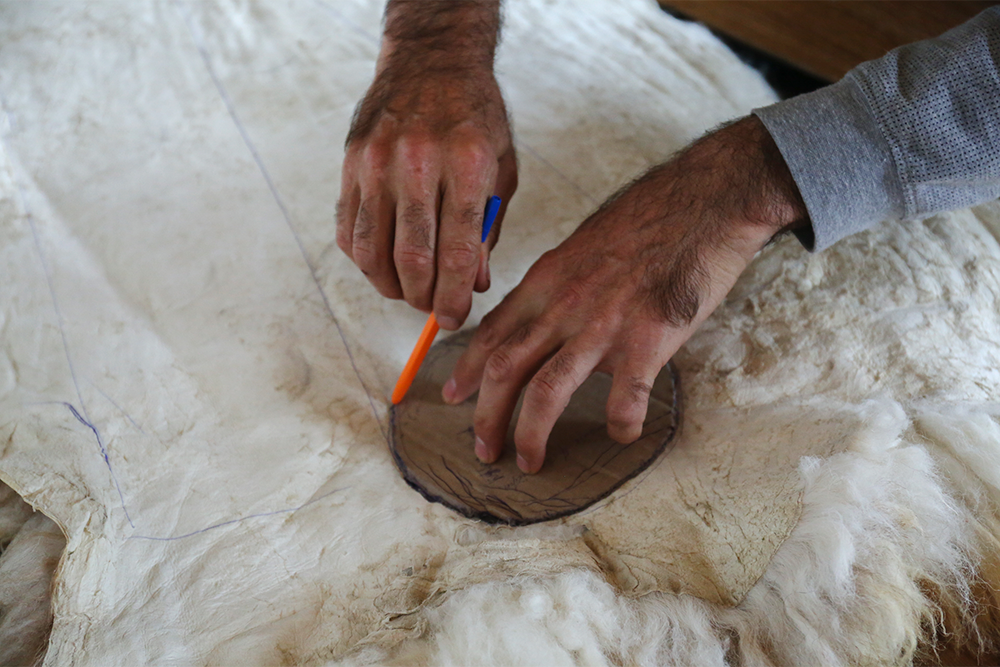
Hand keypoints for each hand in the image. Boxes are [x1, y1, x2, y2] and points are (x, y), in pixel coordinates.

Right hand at [337, 0, 516, 329]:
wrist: (432, 60)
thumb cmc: (475, 118)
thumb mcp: (501, 169)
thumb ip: (488, 229)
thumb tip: (472, 284)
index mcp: (467, 164)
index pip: (457, 252)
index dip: (454, 297)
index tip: (454, 320)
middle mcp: (418, 163)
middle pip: (411, 258)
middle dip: (422, 298)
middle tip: (431, 308)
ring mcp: (377, 162)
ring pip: (372, 250)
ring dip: (389, 285)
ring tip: (407, 291)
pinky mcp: (351, 162)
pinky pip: (349, 229)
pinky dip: (364, 259)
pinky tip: (382, 264)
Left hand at [442, 116, 807, 472]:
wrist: (702, 200)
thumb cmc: (648, 220)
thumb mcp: (581, 246)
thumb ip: (556, 285)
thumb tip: (537, 316)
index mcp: (546, 281)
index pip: (491, 332)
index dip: (465, 368)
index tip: (452, 394)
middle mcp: (563, 306)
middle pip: (504, 369)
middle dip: (485, 416)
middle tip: (482, 448)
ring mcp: (603, 325)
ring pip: (546, 392)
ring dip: (529, 434)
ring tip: (528, 461)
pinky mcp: (647, 341)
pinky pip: (625, 400)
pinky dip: (620, 425)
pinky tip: (623, 434)